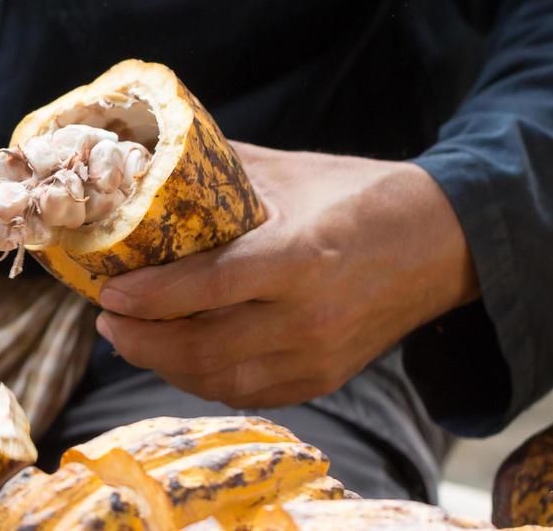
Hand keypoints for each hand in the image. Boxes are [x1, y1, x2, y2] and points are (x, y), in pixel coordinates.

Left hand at [95, 143, 478, 407]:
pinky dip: (206, 380)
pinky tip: (179, 358)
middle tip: (108, 319)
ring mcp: (319, 357)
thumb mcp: (290, 172)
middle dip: (143, 341)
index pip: (207, 289)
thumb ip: (221, 171)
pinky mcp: (326, 379)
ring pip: (222, 381)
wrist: (444, 241)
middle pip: (204, 350)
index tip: (109, 292)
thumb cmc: (361, 195)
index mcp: (298, 258)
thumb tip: (150, 159)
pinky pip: (250, 394)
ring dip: (166, 366)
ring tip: (132, 338)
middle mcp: (308, 319)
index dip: (150, 298)